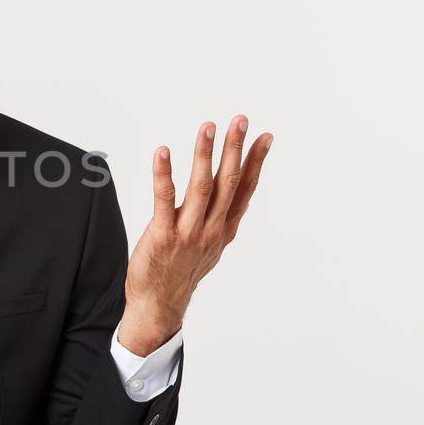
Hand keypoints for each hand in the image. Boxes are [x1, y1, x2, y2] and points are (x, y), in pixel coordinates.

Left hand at [116, 115, 272, 356]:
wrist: (159, 305)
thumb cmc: (180, 271)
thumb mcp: (209, 245)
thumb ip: (218, 219)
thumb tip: (227, 195)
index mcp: (224, 229)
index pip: (245, 190)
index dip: (255, 162)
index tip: (264, 136)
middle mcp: (212, 229)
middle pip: (228, 183)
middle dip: (235, 149)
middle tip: (240, 120)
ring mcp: (189, 233)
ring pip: (202, 187)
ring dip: (206, 155)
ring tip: (209, 127)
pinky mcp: (164, 236)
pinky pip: (165, 199)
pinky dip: (164, 174)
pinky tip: (164, 152)